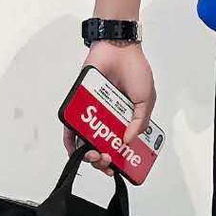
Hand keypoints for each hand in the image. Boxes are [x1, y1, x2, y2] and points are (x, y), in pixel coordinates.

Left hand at [63, 41, 156, 173]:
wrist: (118, 48)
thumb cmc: (135, 71)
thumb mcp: (146, 101)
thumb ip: (139, 122)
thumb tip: (127, 141)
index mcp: (125, 121)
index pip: (120, 146)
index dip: (119, 159)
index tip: (119, 167)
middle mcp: (108, 119)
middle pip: (101, 147)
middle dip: (101, 160)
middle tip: (105, 160)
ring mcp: (93, 112)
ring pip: (85, 140)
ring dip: (87, 153)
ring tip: (93, 155)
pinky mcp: (79, 103)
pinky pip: (71, 124)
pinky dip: (70, 138)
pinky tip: (74, 147)